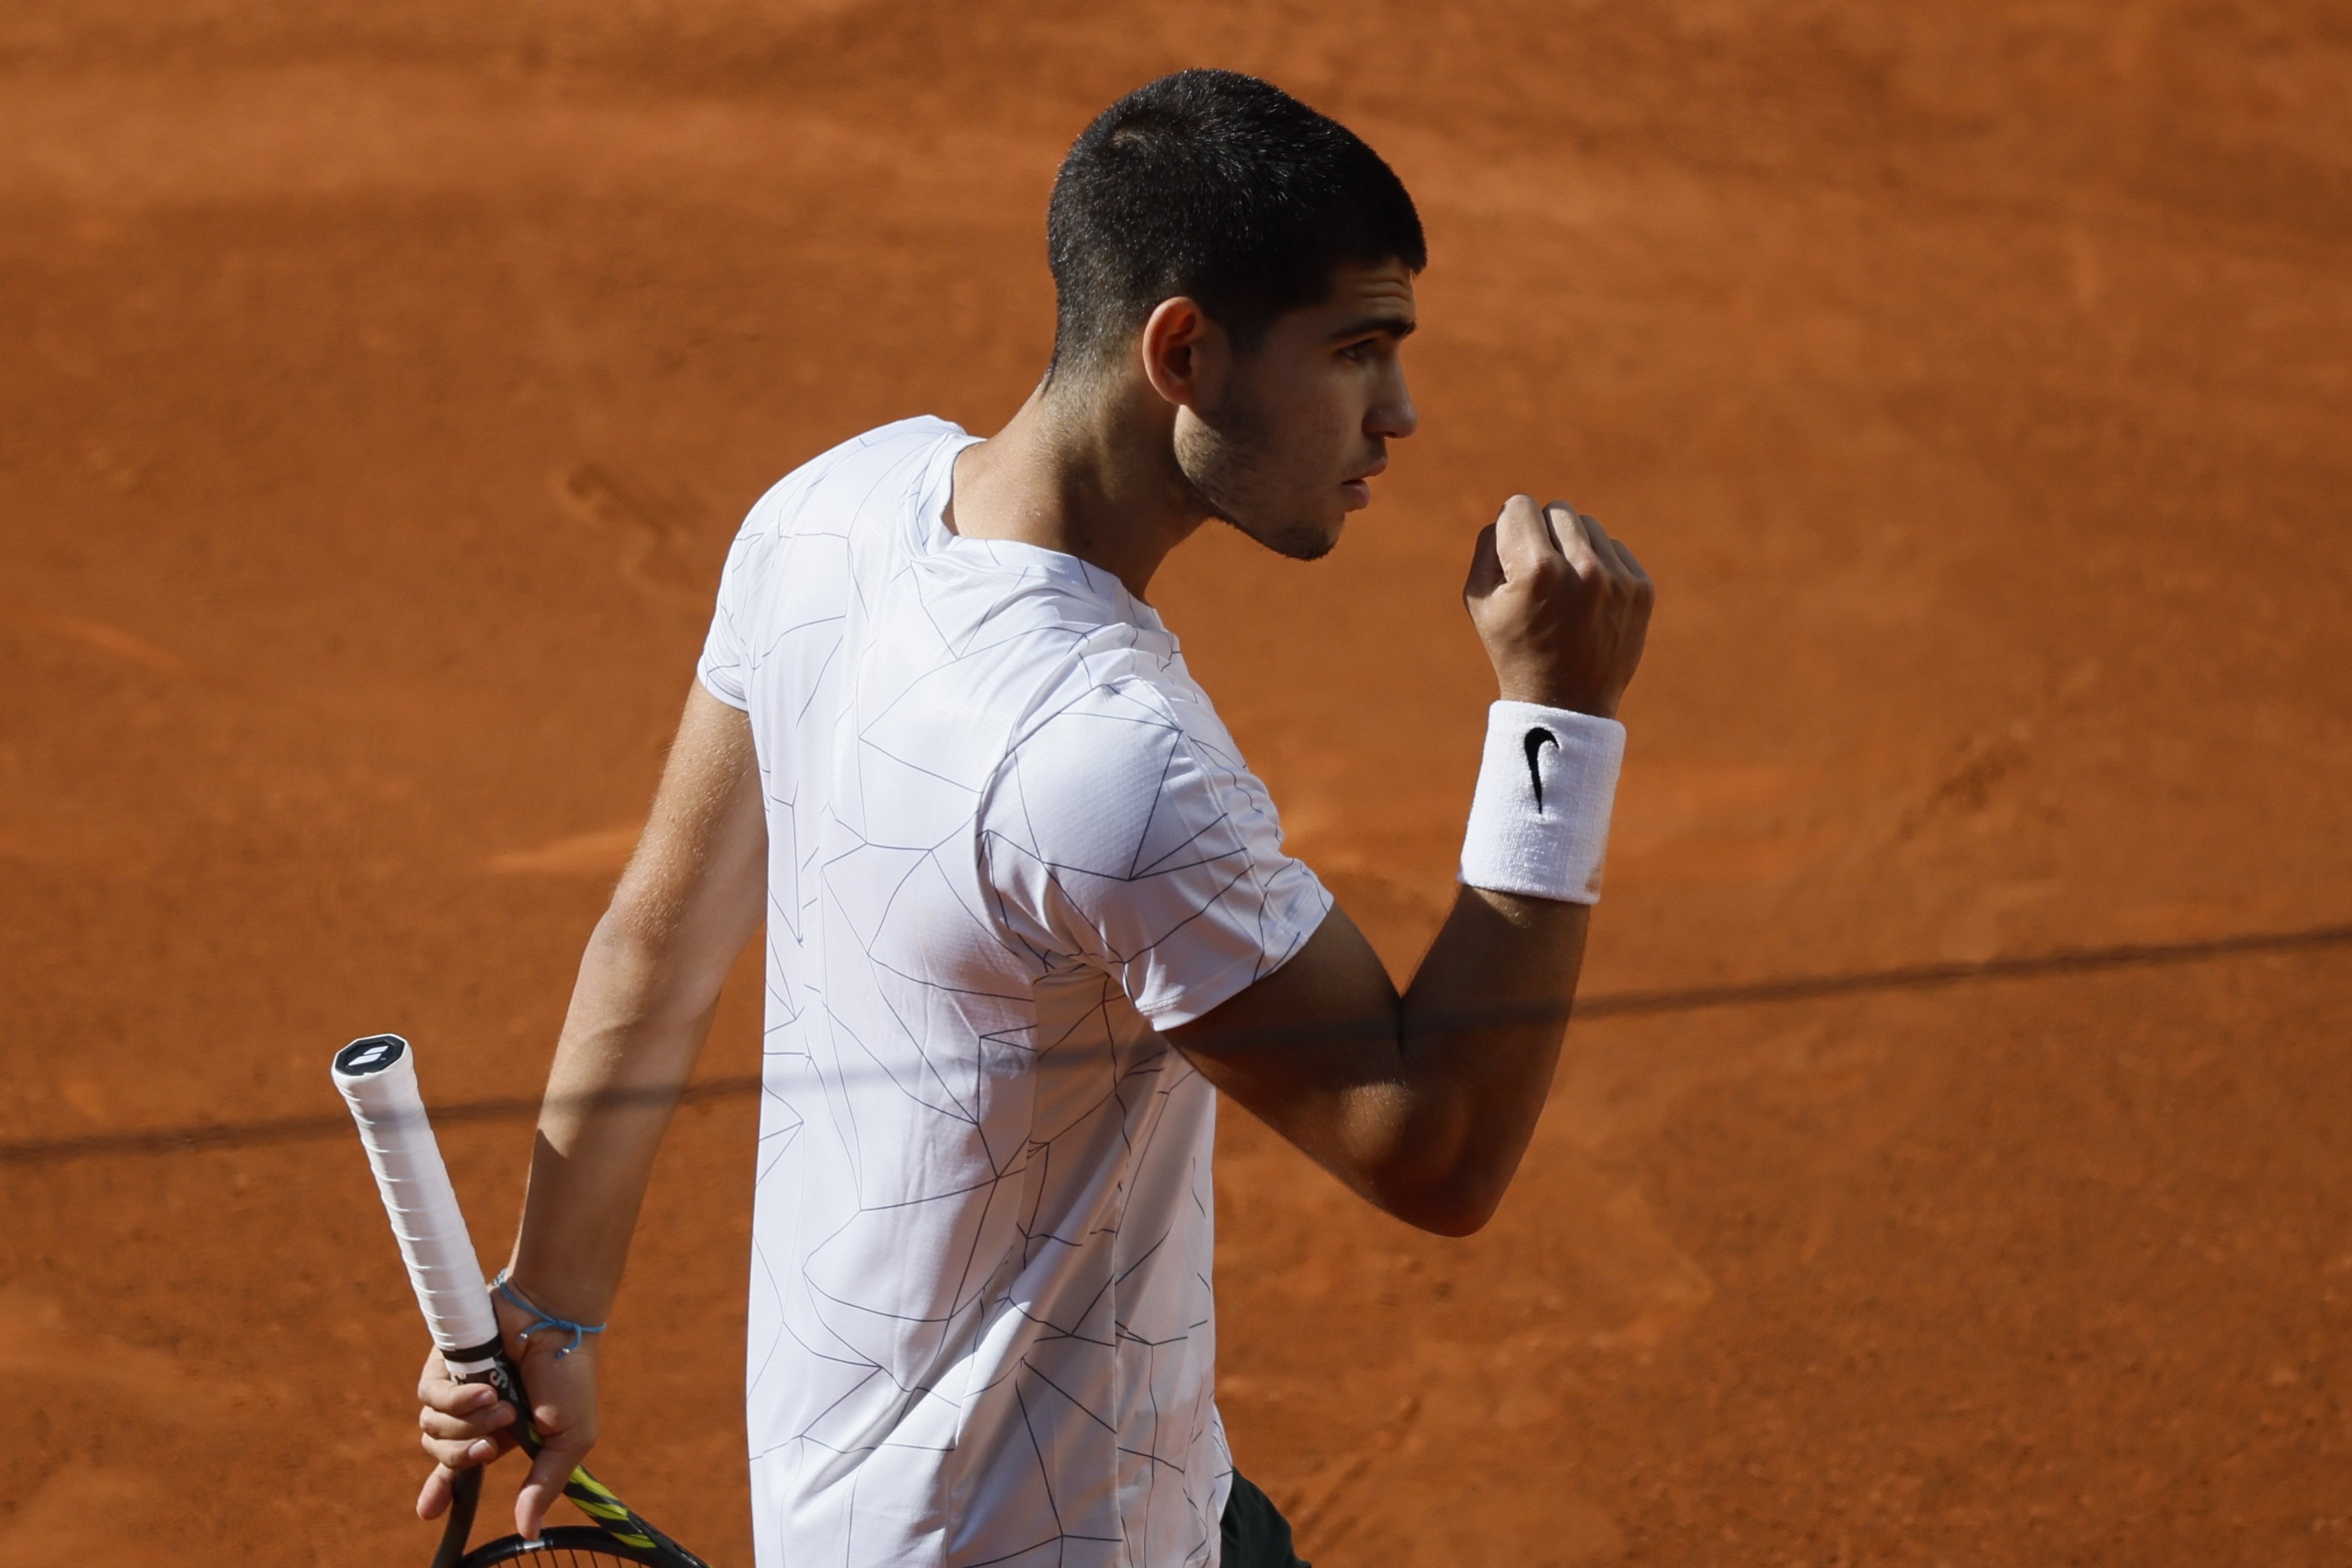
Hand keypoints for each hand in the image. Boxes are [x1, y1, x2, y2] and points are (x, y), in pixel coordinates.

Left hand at [414, 1285, 602, 1539]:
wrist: (558, 1321)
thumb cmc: (570, 1376)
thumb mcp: (569, 1439)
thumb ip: (544, 1485)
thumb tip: (528, 1533)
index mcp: (501, 1434)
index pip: (460, 1469)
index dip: (441, 1490)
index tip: (427, 1513)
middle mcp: (473, 1414)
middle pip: (443, 1456)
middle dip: (465, 1454)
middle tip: (495, 1442)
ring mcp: (456, 1388)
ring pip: (432, 1430)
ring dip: (467, 1424)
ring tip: (501, 1403)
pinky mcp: (443, 1364)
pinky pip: (431, 1397)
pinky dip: (458, 1397)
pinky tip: (486, 1386)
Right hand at [1464, 494, 1652, 717]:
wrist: (1566, 703)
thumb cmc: (1514, 648)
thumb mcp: (1480, 599)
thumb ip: (1489, 544)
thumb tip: (1515, 513)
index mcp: (1535, 570)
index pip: (1521, 505)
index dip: (1511, 527)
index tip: (1513, 554)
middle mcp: (1581, 568)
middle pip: (1557, 510)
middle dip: (1543, 535)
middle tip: (1539, 576)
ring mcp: (1617, 579)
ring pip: (1589, 526)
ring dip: (1573, 548)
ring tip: (1565, 590)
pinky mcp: (1641, 589)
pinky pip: (1614, 549)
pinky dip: (1599, 566)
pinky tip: (1589, 602)